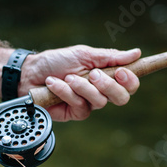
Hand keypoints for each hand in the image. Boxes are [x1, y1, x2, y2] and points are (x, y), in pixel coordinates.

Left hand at [19, 46, 140, 120]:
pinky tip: (54, 84)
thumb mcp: (83, 54)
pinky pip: (80, 105)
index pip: (130, 84)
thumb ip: (109, 56)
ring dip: (82, 86)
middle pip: (122, 98)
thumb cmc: (56, 62)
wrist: (30, 72)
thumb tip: (136, 53)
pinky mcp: (75, 113)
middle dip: (108, 85)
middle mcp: (101, 91)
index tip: (121, 72)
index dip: (130, 80)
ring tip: (67, 77)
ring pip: (99, 101)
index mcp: (107, 75)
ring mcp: (88, 104)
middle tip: (93, 74)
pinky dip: (66, 92)